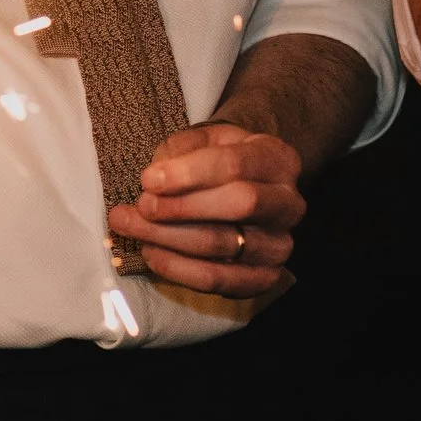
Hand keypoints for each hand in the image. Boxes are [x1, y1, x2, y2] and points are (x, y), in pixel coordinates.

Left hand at [108, 123, 303, 297]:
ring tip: (131, 227)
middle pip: (239, 204)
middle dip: (182, 207)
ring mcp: (280, 245)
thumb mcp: (205, 140)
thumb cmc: (219, 162)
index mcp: (279, 159)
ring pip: (224, 244)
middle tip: (140, 206)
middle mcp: (289, 204)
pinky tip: (151, 252)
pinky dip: (178, 269)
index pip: (235, 164)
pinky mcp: (264, 278)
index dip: (188, 173)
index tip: (148, 179)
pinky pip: (218, 280)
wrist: (245, 192)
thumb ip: (181, 150)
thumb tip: (155, 179)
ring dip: (169, 238)